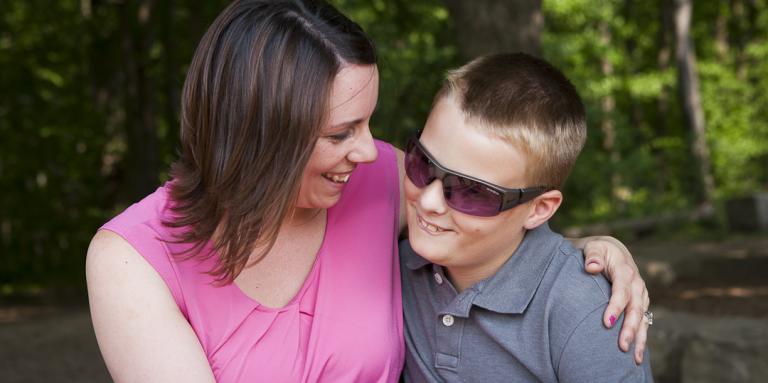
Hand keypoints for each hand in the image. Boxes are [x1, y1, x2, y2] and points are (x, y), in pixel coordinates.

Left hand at [574, 235, 649, 363]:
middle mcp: (636, 283)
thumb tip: (591, 267)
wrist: (611, 250)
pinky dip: (642, 338)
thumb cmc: (596, 250)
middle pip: (635, 308)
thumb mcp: (593, 247)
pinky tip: (637, 355)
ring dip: (639, 338)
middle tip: (622, 346)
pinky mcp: (640, 302)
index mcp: (624, 269)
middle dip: (630, 328)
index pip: (621, 290)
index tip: (607, 322)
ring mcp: (640, 294)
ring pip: (643, 318)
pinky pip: (644, 321)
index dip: (616, 306)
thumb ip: (592, 256)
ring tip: (634, 358)